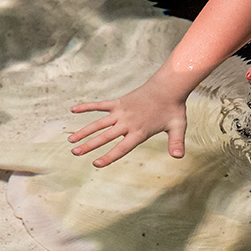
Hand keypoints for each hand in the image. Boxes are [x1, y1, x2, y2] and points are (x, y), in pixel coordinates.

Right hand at [68, 84, 188, 166]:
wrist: (168, 87)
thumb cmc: (173, 109)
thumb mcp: (178, 127)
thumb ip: (176, 143)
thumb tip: (179, 157)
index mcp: (139, 132)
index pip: (121, 148)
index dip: (108, 157)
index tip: (95, 163)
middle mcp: (127, 123)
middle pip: (104, 136)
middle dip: (88, 145)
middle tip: (75, 152)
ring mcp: (121, 112)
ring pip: (98, 123)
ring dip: (84, 131)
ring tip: (71, 140)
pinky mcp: (118, 102)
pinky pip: (100, 105)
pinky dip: (87, 107)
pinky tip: (73, 109)